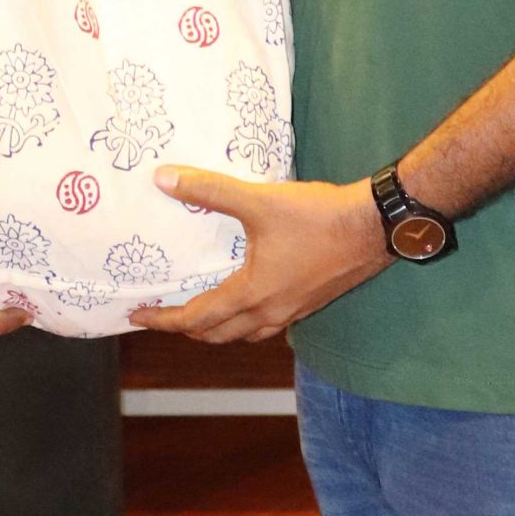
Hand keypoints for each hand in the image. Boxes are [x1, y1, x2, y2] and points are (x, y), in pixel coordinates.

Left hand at [130, 168, 388, 341]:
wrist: (377, 227)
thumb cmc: (319, 217)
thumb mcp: (259, 201)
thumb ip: (210, 191)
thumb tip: (164, 179)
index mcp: (252, 295)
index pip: (196, 319)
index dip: (163, 319)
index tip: (137, 314)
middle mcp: (271, 313)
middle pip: (218, 335)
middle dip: (187, 329)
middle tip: (164, 314)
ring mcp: (294, 311)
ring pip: (245, 334)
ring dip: (218, 329)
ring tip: (200, 312)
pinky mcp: (311, 302)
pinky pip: (267, 324)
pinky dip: (246, 320)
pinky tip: (247, 297)